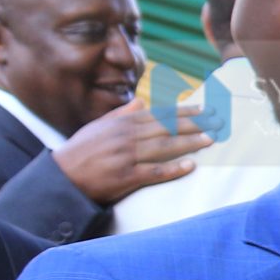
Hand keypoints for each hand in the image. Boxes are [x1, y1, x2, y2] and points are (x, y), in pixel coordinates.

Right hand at [52, 96, 216, 202]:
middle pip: (166, 128)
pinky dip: (172, 169)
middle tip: (217, 122)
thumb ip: (121, 114)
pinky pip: (153, 172)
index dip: (183, 112)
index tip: (204, 109)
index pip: (158, 115)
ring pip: (163, 147)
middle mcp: (125, 138)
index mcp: (120, 125)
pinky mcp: (125, 177)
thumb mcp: (98, 127)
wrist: (62, 176)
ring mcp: (125, 157)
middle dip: (194, 124)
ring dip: (188, 143)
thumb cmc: (81, 151)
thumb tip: (142, 102)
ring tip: (210, 140)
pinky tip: (190, 166)